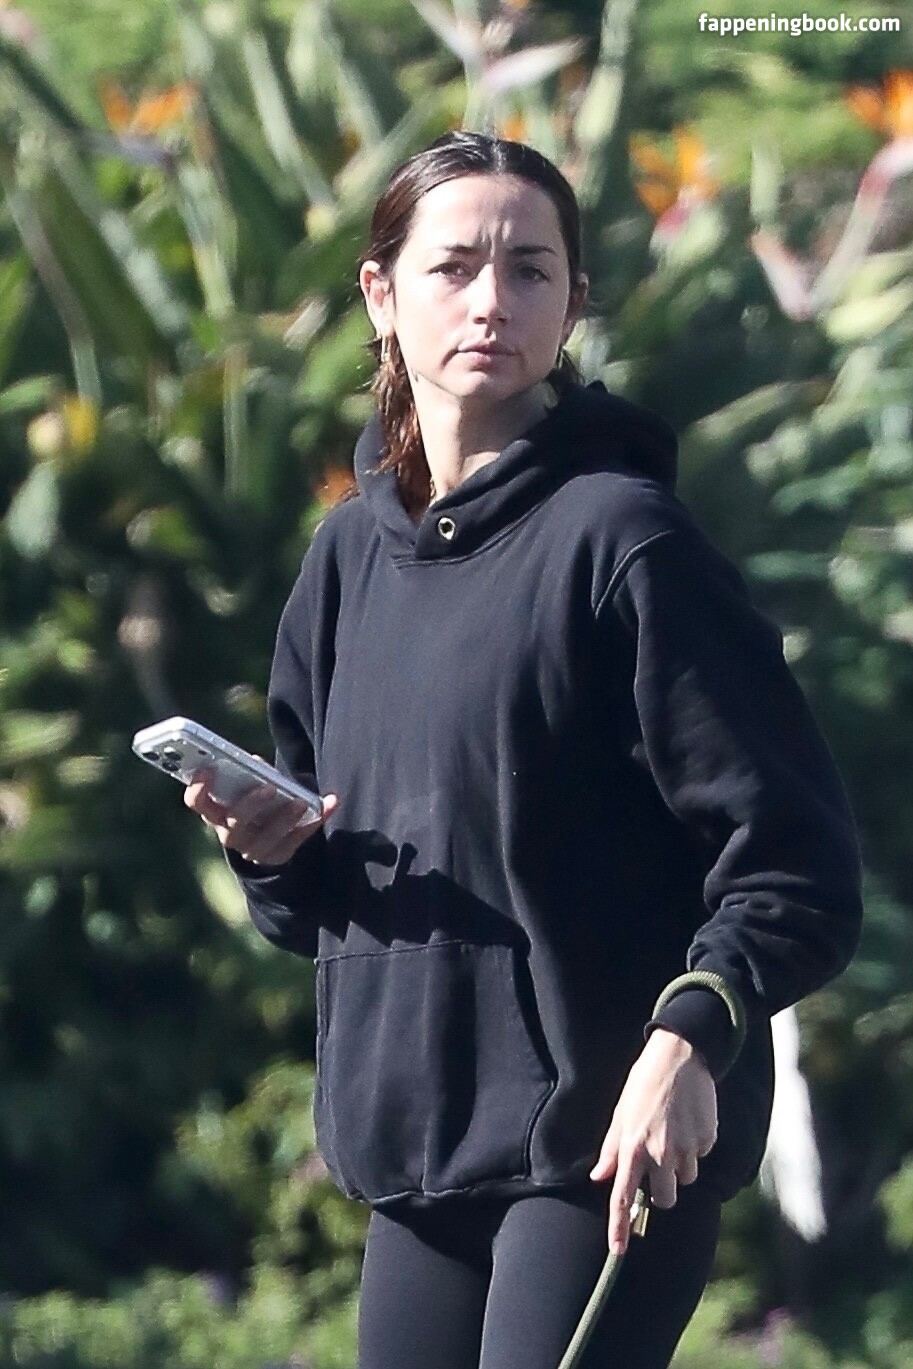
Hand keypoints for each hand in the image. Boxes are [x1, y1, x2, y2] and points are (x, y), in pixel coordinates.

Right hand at [184, 763, 338, 865]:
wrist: (268, 835)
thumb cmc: (254, 799)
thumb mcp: (248, 784)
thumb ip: (251, 772)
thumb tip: (256, 763)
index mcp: (215, 813)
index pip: (197, 803)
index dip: (198, 789)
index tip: (207, 770)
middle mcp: (229, 834)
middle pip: (234, 823)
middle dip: (251, 805)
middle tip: (269, 787)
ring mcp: (253, 849)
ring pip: (266, 837)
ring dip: (285, 818)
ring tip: (302, 801)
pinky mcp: (277, 856)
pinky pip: (295, 841)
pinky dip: (313, 822)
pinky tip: (329, 804)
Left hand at [589, 1028, 716, 1253]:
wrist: (680, 1054)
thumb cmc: (644, 1082)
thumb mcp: (620, 1112)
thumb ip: (611, 1148)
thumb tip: (600, 1178)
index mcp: (633, 1146)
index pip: (623, 1196)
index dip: (619, 1226)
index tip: (618, 1250)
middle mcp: (660, 1152)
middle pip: (664, 1199)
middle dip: (662, 1190)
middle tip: (659, 1164)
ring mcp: (686, 1147)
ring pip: (686, 1180)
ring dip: (680, 1166)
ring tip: (673, 1132)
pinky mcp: (707, 1139)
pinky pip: (702, 1157)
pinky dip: (696, 1147)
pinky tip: (688, 1121)